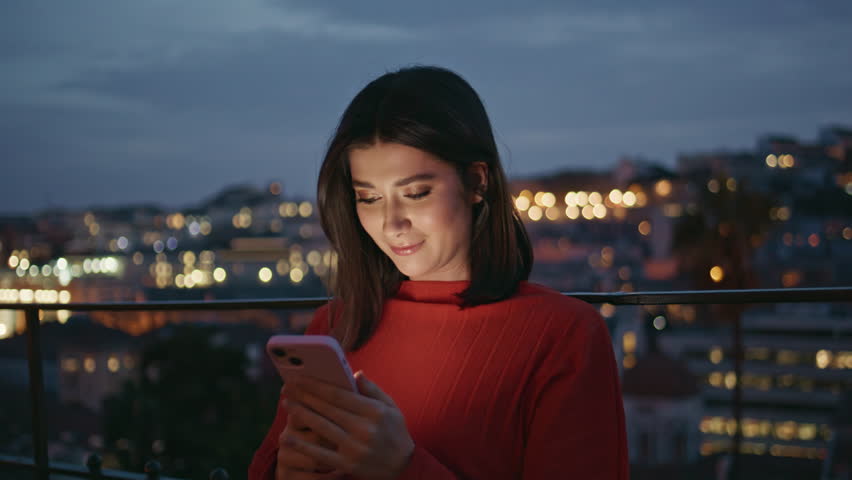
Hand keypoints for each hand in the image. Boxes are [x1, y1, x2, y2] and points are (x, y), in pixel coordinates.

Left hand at [281, 371, 414, 479]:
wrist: (403, 467)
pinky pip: (320, 453)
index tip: (301, 378)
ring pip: (322, 427)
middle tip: (288, 387)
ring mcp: (354, 447)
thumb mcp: (391, 407)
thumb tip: (355, 373)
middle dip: (305, 396)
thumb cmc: (395, 432)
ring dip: (301, 414)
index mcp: (374, 411)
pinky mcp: (347, 464)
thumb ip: (373, 390)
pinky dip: (302, 445)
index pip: (340, 394)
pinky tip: (288, 437)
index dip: (317, 385)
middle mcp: (364, 428)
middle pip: (328, 408)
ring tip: (287, 404)